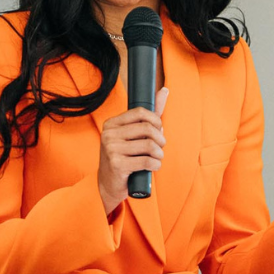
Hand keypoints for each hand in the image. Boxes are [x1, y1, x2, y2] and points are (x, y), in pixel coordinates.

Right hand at [98, 87, 168, 215]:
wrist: (109, 183)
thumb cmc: (124, 156)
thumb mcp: (133, 135)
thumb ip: (149, 114)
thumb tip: (164, 90)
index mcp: (111, 124)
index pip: (140, 112)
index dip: (156, 121)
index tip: (159, 130)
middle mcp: (108, 134)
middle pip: (147, 129)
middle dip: (160, 139)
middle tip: (160, 147)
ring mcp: (111, 149)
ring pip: (149, 145)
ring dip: (159, 154)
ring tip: (157, 158)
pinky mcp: (117, 165)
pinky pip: (147, 161)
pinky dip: (156, 165)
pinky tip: (153, 166)